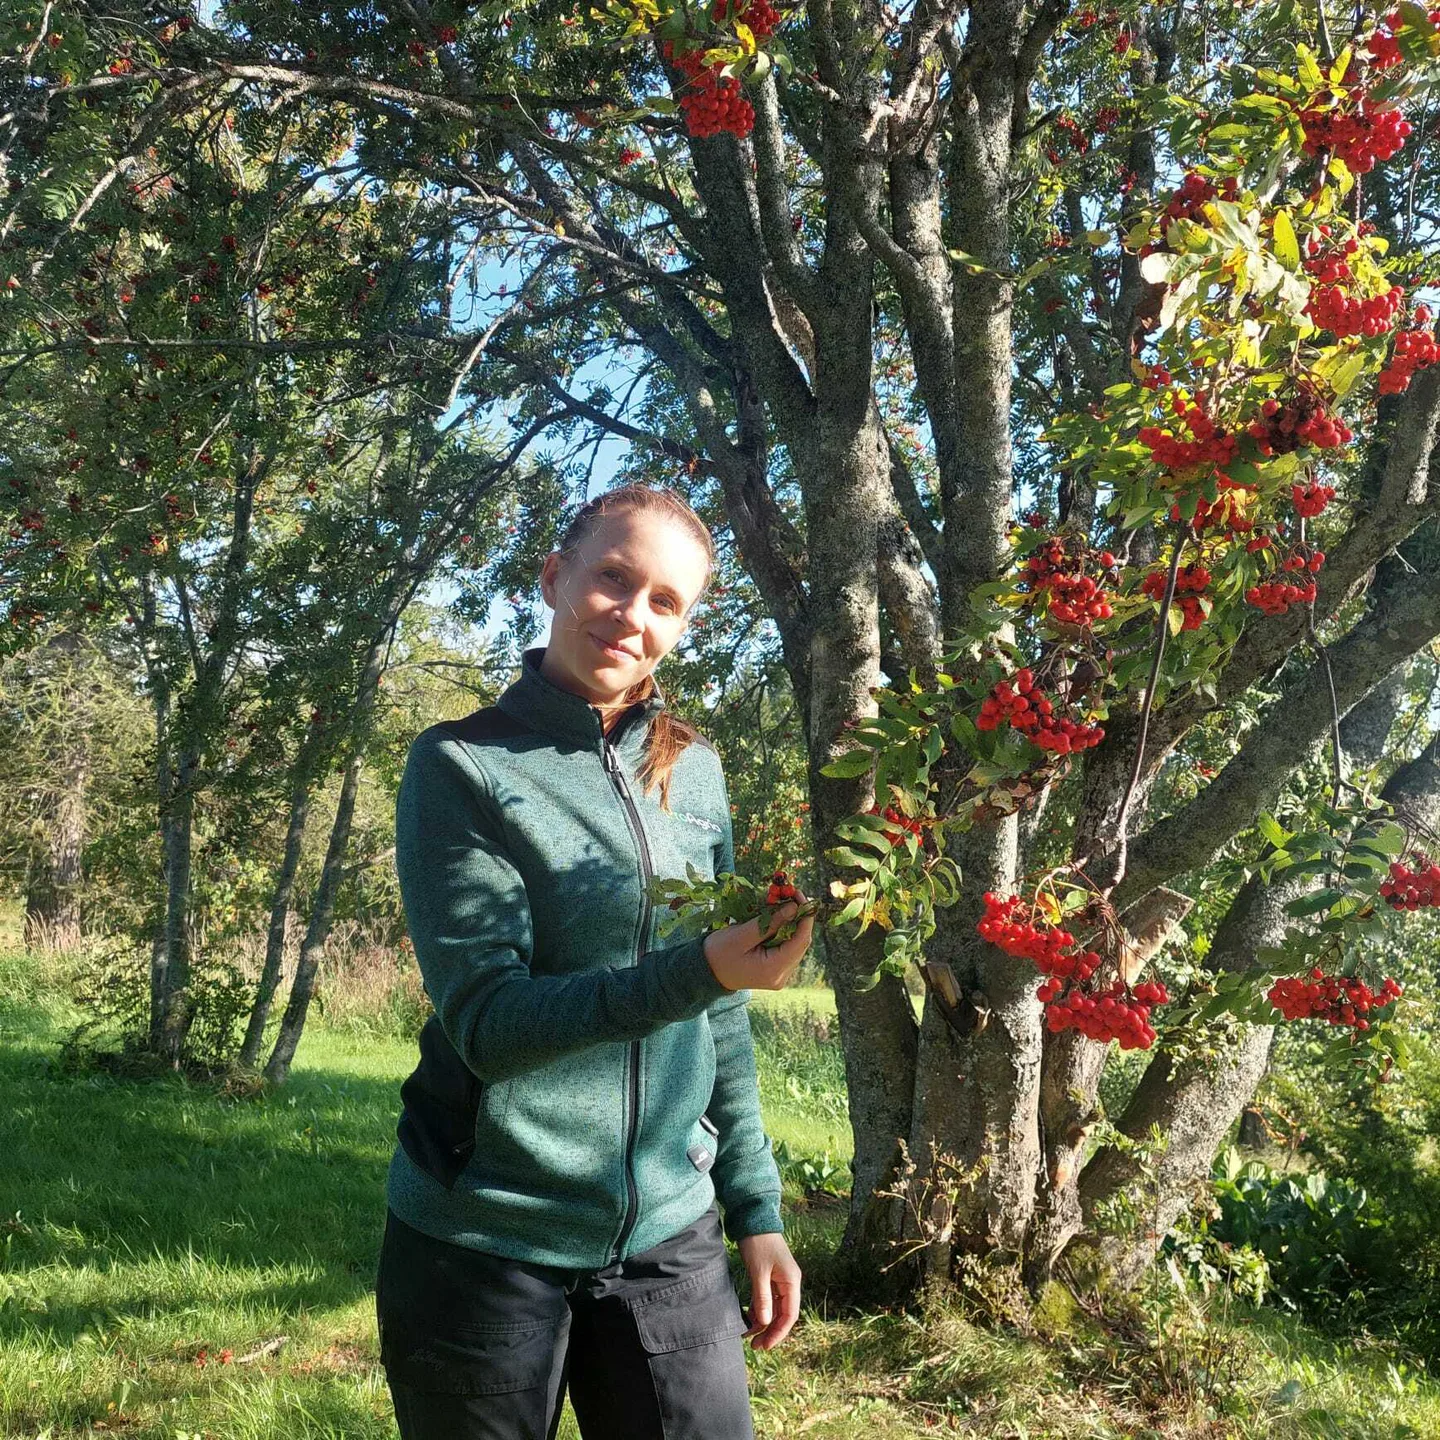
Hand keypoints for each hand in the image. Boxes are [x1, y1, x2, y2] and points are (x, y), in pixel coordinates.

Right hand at [702, 890, 814, 992]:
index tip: (798, 894)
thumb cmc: (719, 952)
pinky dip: (782, 931)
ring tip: (780, 903)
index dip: (804, 916)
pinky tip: (773, 918)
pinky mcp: (775, 970)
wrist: (706, 972)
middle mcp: (781, 976)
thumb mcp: (741, 934)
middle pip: (800, 942)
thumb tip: (793, 908)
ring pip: (795, 944)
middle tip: (789, 894)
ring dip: (790, 922)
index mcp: (773, 969)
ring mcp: (779, 975)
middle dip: (797, 916)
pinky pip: (786, 948)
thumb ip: (768, 922)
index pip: (800, 941)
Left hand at [736, 1232, 800, 1348]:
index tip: (765, 1345)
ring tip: (748, 1335)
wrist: (754, 1219)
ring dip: (763, 1322)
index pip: (790, 1315)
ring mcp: (780, 1280)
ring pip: (775, 1309)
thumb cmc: (758, 1243)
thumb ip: (762, 1297)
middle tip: (754, 1345)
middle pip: (783, 1314)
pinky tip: (748, 1318)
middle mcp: (789, 1283)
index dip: (778, 1333)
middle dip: (770, 1331)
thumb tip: (765, 1323)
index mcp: (791, 1281)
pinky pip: (768, 1300)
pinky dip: (759, 1310)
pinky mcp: (770, 1277)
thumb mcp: (758, 1271)